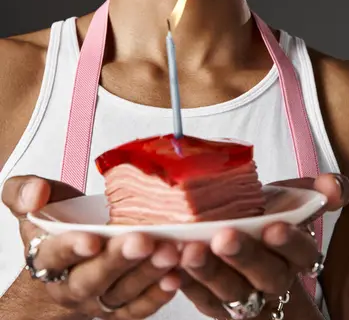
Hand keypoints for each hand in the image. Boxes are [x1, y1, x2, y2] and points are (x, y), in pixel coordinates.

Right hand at [2, 175, 180, 318]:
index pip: (55, 255)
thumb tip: (35, 193)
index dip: (73, 247)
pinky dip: (158, 295)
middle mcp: (71, 283)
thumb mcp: (34, 200)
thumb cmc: (55, 221)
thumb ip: (24, 191)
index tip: (92, 238)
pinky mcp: (121, 306)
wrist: (66, 255)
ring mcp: (98, 298)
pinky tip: (175, 276)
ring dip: (147, 274)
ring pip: (121, 292)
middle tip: (142, 241)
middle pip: (92, 278)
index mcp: (46, 255)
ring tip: (168, 253)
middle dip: (118, 260)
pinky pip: (138, 307)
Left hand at [179, 172, 348, 318]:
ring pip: (229, 290)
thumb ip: (316, 192)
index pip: (302, 253)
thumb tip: (332, 186)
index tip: (273, 227)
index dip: (290, 242)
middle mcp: (274, 279)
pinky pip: (199, 297)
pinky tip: (171, 266)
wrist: (249, 254)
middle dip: (245, 257)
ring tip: (190, 251)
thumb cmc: (269, 220)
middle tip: (224, 237)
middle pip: (265, 275)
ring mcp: (244, 295)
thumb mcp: (294, 202)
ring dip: (210, 272)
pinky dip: (185, 283)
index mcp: (297, 255)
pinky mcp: (214, 304)